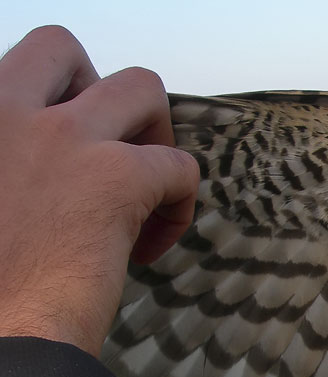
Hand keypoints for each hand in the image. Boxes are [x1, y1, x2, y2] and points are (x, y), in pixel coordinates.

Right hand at [0, 26, 198, 355]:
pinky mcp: (114, 179)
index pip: (11, 76)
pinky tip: (150, 246)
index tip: (53, 173)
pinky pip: (181, 166)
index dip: (44, 114)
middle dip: (94, 96)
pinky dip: (181, 205)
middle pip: (62, 50)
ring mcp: (60, 139)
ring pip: (140, 85)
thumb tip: (36, 186)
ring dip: (151, 133)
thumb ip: (9, 175)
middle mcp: (1, 113)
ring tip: (142, 188)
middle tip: (103, 153)